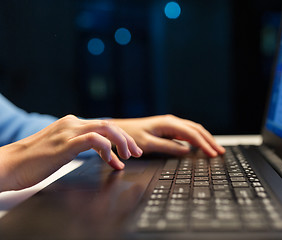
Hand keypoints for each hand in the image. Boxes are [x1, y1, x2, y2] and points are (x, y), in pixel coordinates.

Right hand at [0, 115, 141, 190]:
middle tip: (137, 153)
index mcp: (72, 124)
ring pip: (106, 128)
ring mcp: (69, 131)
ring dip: (122, 142)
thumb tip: (104, 155)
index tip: (129, 152)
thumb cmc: (34, 161)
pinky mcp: (65, 143)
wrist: (10, 165)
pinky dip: (108, 148)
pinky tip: (111, 159)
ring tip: (128, 157)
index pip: (103, 126)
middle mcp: (72, 123)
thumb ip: (82, 147)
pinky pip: (94, 140)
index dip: (120, 138)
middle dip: (127, 139)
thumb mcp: (62, 150)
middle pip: (110, 125)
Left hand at [109, 115, 224, 156]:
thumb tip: (186, 151)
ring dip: (205, 139)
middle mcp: (172, 121)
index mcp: (168, 123)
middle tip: (220, 152)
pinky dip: (197, 139)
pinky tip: (201, 145)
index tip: (212, 154)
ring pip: (194, 130)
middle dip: (209, 140)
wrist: (119, 130)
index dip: (204, 144)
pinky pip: (187, 132)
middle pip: (197, 129)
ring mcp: (171, 124)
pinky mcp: (169, 128)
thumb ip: (168, 147)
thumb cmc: (130, 137)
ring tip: (215, 149)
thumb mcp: (148, 144)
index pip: (192, 134)